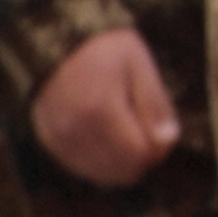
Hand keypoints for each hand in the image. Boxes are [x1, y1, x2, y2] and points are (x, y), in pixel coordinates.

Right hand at [31, 25, 181, 183]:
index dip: (158, 149)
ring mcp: (59, 138)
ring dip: (122, 163)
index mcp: (99, 108)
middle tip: (147, 135)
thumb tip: (167, 141)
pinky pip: (84, 168)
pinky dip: (101, 162)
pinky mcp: (50, 142)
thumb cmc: (102, 48)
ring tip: (126, 134)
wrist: (53, 42)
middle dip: (143, 159)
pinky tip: (106, 139)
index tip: (161, 132)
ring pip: (104, 175)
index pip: (139, 154)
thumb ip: (155, 103)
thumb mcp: (138, 63)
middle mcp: (75, 129)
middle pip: (123, 170)